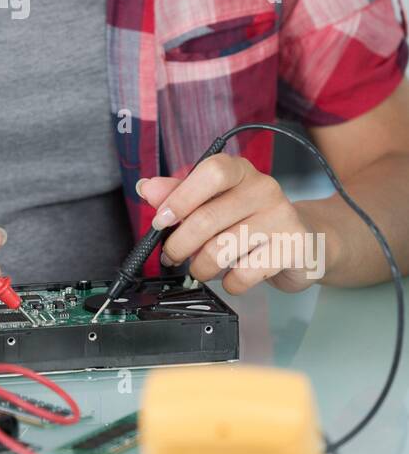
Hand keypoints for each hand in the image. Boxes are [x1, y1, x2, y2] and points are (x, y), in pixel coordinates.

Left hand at [137, 155, 328, 294]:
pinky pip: (245, 273)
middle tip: (171, 257)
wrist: (306, 242)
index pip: (211, 172)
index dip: (181, 197)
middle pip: (208, 217)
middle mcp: (264, 188)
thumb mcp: (215, 203)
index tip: (161, 221)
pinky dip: (230, 283)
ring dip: (200, 267)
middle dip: (180, 244)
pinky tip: (233, 277)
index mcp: (240, 171)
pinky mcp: (293, 248)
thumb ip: (180, 195)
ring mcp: (282, 217)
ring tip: (200, 269)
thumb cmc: (251, 220)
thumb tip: (146, 188)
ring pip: (222, 249)